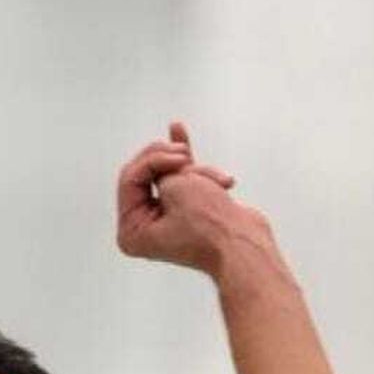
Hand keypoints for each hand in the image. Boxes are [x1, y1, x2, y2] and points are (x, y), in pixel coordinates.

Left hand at [115, 120, 263, 275]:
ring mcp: (166, 221)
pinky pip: (183, 179)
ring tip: (214, 181)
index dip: (152, 161)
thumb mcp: (175, 186)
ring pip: (171, 175)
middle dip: (171, 162)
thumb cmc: (209, 226)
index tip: (179, 160)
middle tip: (187, 159)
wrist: (244, 245)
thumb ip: (161, 167)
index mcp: (131, 233)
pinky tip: (177, 128)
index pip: (129, 179)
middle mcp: (145, 230)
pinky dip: (186, 160)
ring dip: (194, 170)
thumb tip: (161, 160)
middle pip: (146, 174)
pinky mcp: (188, 213)